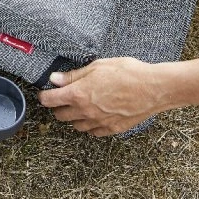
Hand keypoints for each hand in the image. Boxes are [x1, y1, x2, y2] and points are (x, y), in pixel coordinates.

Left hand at [38, 58, 175, 135]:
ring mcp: (99, 122)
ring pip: (76, 126)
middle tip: (63, 98)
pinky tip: (95, 115)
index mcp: (78, 94)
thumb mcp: (97, 66)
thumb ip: (73, 76)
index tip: (44, 93)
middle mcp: (86, 111)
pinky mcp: (112, 129)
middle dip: (58, 106)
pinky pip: (93, 132)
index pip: (50, 100)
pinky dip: (90, 125)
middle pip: (60, 115)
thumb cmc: (127, 72)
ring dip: (74, 117)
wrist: (154, 88)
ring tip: (81, 106)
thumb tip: (55, 79)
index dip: (44, 96)